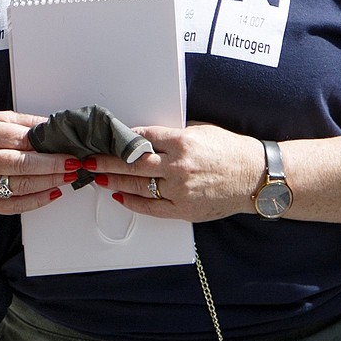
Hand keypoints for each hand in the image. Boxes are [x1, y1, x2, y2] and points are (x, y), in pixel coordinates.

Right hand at [0, 110, 79, 214]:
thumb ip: (24, 122)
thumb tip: (54, 127)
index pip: (20, 140)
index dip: (48, 146)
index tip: (68, 148)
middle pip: (22, 165)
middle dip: (53, 166)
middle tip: (74, 164)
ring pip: (20, 186)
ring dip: (49, 183)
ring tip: (67, 177)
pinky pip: (12, 206)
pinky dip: (36, 201)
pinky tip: (52, 193)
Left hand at [90, 122, 262, 221]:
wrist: (254, 176)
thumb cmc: (229, 150)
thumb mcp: (201, 130)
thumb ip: (173, 134)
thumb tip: (145, 136)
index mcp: (182, 141)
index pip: (141, 137)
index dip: (120, 137)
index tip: (105, 137)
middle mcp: (178, 166)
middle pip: (131, 163)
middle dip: (105, 160)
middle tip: (87, 158)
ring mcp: (179, 190)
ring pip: (136, 185)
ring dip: (112, 180)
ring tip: (96, 175)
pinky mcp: (183, 209)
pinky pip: (150, 207)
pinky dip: (131, 201)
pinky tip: (118, 194)